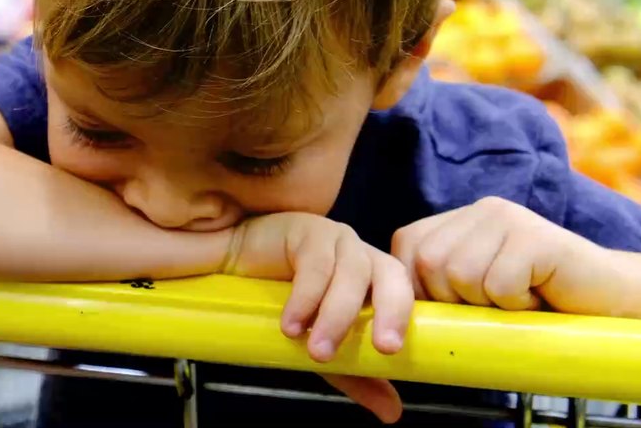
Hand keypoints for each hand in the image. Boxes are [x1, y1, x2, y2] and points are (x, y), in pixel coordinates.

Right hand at [224, 213, 413, 422]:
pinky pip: (316, 264)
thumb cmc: (283, 302)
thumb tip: (392, 413)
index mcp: (375, 280)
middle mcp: (362, 257)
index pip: (405, 293)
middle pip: (392, 276)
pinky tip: (290, 324)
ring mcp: (336, 240)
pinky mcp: (307, 230)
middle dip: (391, 312)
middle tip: (383, 348)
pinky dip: (306, 297)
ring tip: (317, 351)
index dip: (406, 318)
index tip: (392, 353)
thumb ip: (356, 374)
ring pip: (353, 274)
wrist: (234, 266)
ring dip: (337, 316)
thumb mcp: (323, 344)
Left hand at [391, 197, 619, 314]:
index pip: (406, 248)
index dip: (422, 288)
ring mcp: (508, 217)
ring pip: (461, 275)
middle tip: (500, 301)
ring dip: (491, 304)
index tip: (461, 306)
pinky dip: (518, 305)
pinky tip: (540, 296)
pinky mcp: (535, 235)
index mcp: (459, 219)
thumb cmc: (537, 304)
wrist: (611, 303)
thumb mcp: (475, 292)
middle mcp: (479, 209)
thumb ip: (437, 283)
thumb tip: (386, 306)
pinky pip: (499, 284)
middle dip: (458, 300)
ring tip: (522, 297)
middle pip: (429, 264)